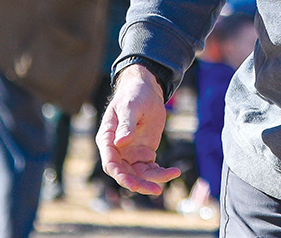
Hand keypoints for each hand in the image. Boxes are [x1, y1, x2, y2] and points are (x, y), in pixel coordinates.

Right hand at [96, 64, 180, 194]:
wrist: (146, 90)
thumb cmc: (133, 95)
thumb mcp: (130, 107)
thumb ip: (126, 124)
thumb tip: (121, 142)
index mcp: (107, 139)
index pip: (110, 163)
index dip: (120, 175)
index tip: (132, 183)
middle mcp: (117, 151)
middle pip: (125, 174)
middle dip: (138, 184)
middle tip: (155, 189)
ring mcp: (131, 154)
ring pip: (139, 174)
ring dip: (152, 180)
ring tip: (172, 175)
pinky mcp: (144, 153)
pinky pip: (150, 169)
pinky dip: (160, 173)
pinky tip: (173, 171)